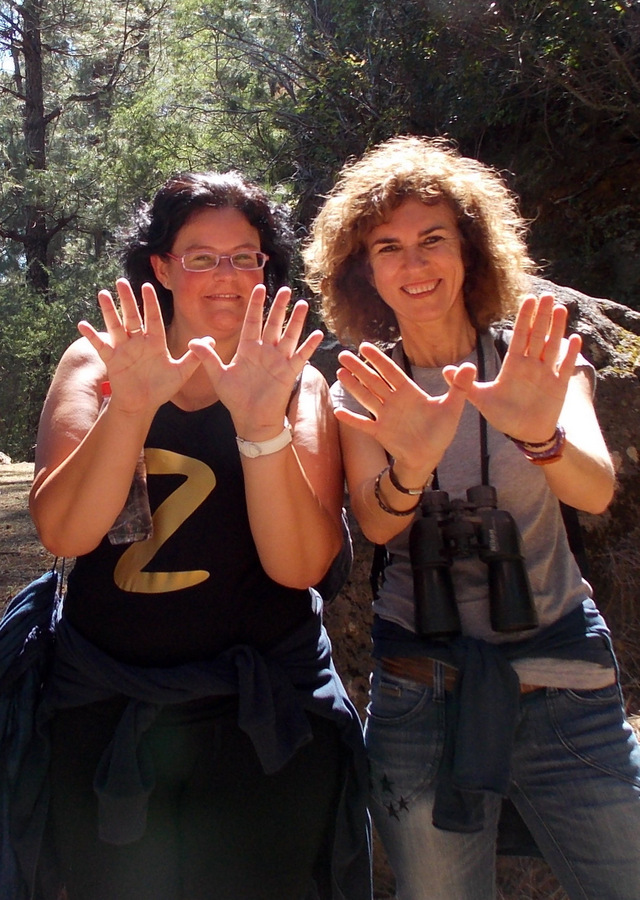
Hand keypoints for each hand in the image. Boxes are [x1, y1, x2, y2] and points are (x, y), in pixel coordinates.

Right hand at [77, 279, 200, 414]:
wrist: (143, 404)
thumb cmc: (162, 388)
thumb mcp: (181, 372)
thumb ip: (195, 357)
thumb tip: (211, 341)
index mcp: (155, 342)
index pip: (153, 318)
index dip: (150, 303)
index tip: (147, 286)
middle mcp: (138, 342)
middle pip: (132, 316)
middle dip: (127, 299)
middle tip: (121, 281)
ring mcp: (124, 349)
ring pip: (115, 325)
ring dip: (109, 310)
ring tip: (103, 294)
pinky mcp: (112, 360)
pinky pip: (100, 345)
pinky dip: (92, 336)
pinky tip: (83, 324)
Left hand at [188, 284, 323, 438]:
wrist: (251, 418)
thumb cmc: (235, 398)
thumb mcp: (219, 376)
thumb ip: (208, 358)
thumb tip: (191, 342)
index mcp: (248, 348)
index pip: (252, 321)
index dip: (255, 305)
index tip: (259, 288)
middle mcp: (264, 351)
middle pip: (273, 323)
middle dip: (279, 306)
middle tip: (285, 289)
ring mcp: (278, 361)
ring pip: (289, 335)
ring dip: (296, 321)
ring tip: (302, 304)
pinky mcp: (289, 372)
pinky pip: (301, 356)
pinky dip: (309, 346)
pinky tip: (318, 334)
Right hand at [335, 342, 468, 473]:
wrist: (430, 456)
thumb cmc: (441, 431)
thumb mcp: (452, 407)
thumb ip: (460, 386)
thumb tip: (471, 365)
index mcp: (409, 392)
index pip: (391, 372)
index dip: (378, 359)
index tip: (364, 346)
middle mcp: (394, 401)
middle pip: (373, 381)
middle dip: (359, 368)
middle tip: (343, 354)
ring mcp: (385, 417)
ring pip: (366, 397)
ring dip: (353, 386)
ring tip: (340, 372)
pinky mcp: (380, 433)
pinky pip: (363, 424)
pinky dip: (351, 419)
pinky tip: (337, 411)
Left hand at [443, 293, 580, 440]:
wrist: (524, 433)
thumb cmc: (503, 415)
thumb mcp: (481, 399)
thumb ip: (465, 384)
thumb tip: (445, 370)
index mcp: (513, 365)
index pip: (519, 337)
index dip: (524, 319)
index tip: (528, 299)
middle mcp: (531, 365)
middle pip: (537, 336)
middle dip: (542, 316)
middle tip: (547, 295)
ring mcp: (546, 374)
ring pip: (552, 346)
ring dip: (557, 328)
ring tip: (560, 309)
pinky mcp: (558, 386)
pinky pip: (565, 367)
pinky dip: (570, 354)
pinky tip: (575, 338)